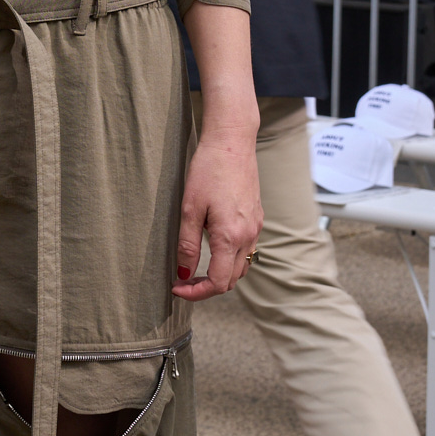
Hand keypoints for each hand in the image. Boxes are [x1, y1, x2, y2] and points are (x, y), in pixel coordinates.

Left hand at [173, 115, 262, 298]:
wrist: (232, 142)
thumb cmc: (208, 170)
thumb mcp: (190, 209)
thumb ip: (188, 245)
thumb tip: (184, 274)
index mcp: (231, 236)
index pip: (219, 283)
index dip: (197, 293)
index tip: (177, 288)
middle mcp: (248, 236)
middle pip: (232, 280)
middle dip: (207, 287)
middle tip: (182, 281)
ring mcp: (256, 227)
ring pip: (242, 267)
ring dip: (221, 275)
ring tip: (196, 269)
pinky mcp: (257, 218)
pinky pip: (247, 251)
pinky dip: (230, 260)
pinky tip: (213, 250)